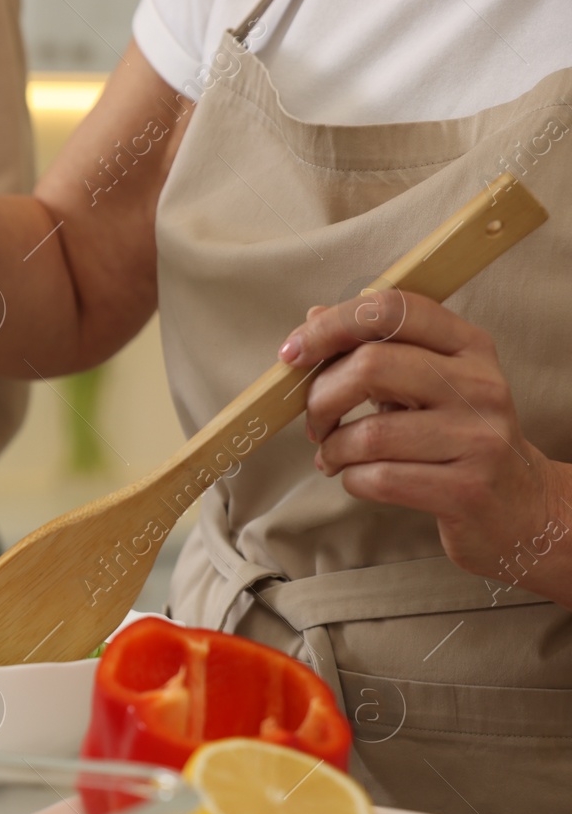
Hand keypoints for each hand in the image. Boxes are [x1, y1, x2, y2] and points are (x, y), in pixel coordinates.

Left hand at [282, 290, 571, 594]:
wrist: (520, 505)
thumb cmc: (457, 436)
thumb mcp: (427, 382)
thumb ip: (376, 348)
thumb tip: (314, 315)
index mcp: (468, 346)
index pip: (393, 309)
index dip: (331, 326)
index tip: (293, 353)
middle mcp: (479, 385)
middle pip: (371, 365)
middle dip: (321, 398)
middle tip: (315, 422)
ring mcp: (478, 438)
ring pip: (369, 433)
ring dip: (333, 448)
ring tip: (334, 456)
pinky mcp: (466, 489)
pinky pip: (379, 479)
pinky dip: (350, 479)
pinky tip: (356, 478)